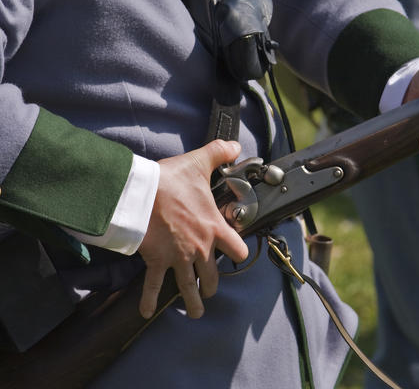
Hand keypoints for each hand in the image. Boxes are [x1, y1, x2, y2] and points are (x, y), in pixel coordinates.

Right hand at [138, 140, 248, 318]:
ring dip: (193, 302)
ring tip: (196, 313)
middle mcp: (200, 248)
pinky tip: (146, 312)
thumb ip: (219, 153)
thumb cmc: (171, 181)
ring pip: (189, 287)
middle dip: (212, 283)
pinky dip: (148, 300)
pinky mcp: (156, 260)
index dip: (238, 252)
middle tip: (210, 289)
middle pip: (213, 275)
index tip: (234, 254)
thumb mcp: (199, 163)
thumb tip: (235, 145)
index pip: (238, 250)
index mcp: (214, 228)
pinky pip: (152, 285)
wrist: (141, 194)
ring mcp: (178, 257)